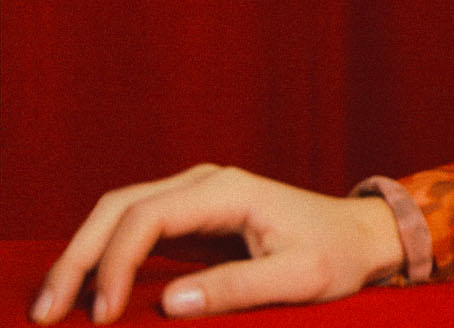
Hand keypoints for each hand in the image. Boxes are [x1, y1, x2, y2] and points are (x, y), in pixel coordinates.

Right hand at [34, 164, 404, 323]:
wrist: (359, 235)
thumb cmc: (336, 254)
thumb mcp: (300, 278)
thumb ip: (239, 288)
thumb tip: (171, 304)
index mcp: (228, 190)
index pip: (148, 217)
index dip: (116, 264)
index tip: (103, 315)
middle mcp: (203, 183)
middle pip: (118, 208)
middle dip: (78, 257)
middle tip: (48, 313)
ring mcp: (193, 196)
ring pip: (117, 214)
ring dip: (82, 256)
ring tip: (53, 307)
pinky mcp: (189, 216)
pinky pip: (132, 230)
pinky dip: (102, 257)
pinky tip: (86, 293)